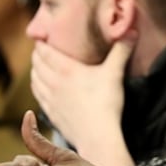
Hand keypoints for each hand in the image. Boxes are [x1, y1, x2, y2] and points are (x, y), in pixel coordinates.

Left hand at [31, 40, 134, 165]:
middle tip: (41, 49)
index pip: (45, 52)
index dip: (40, 43)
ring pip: (34, 80)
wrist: (97, 136)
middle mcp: (54, 82)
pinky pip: (38, 96)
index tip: (41, 36)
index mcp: (66, 69)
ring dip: (34, 71)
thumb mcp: (115, 72)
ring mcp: (51, 99)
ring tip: (38, 66)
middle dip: (37, 55)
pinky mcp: (52, 113)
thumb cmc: (106, 103)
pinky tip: (39, 87)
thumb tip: (131, 29)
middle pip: (37, 64)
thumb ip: (122, 50)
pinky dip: (36, 87)